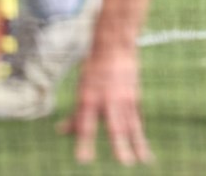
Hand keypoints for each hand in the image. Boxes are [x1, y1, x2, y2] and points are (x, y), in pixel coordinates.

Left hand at [61, 42, 151, 165]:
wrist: (115, 45)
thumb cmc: (93, 69)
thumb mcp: (81, 89)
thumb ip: (75, 113)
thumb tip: (61, 131)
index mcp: (89, 98)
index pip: (85, 125)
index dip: (84, 143)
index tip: (84, 160)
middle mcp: (108, 99)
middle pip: (116, 126)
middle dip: (121, 145)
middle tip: (125, 162)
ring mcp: (124, 98)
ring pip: (132, 125)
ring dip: (138, 144)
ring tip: (143, 160)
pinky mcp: (135, 97)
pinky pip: (137, 120)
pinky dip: (140, 135)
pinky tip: (144, 150)